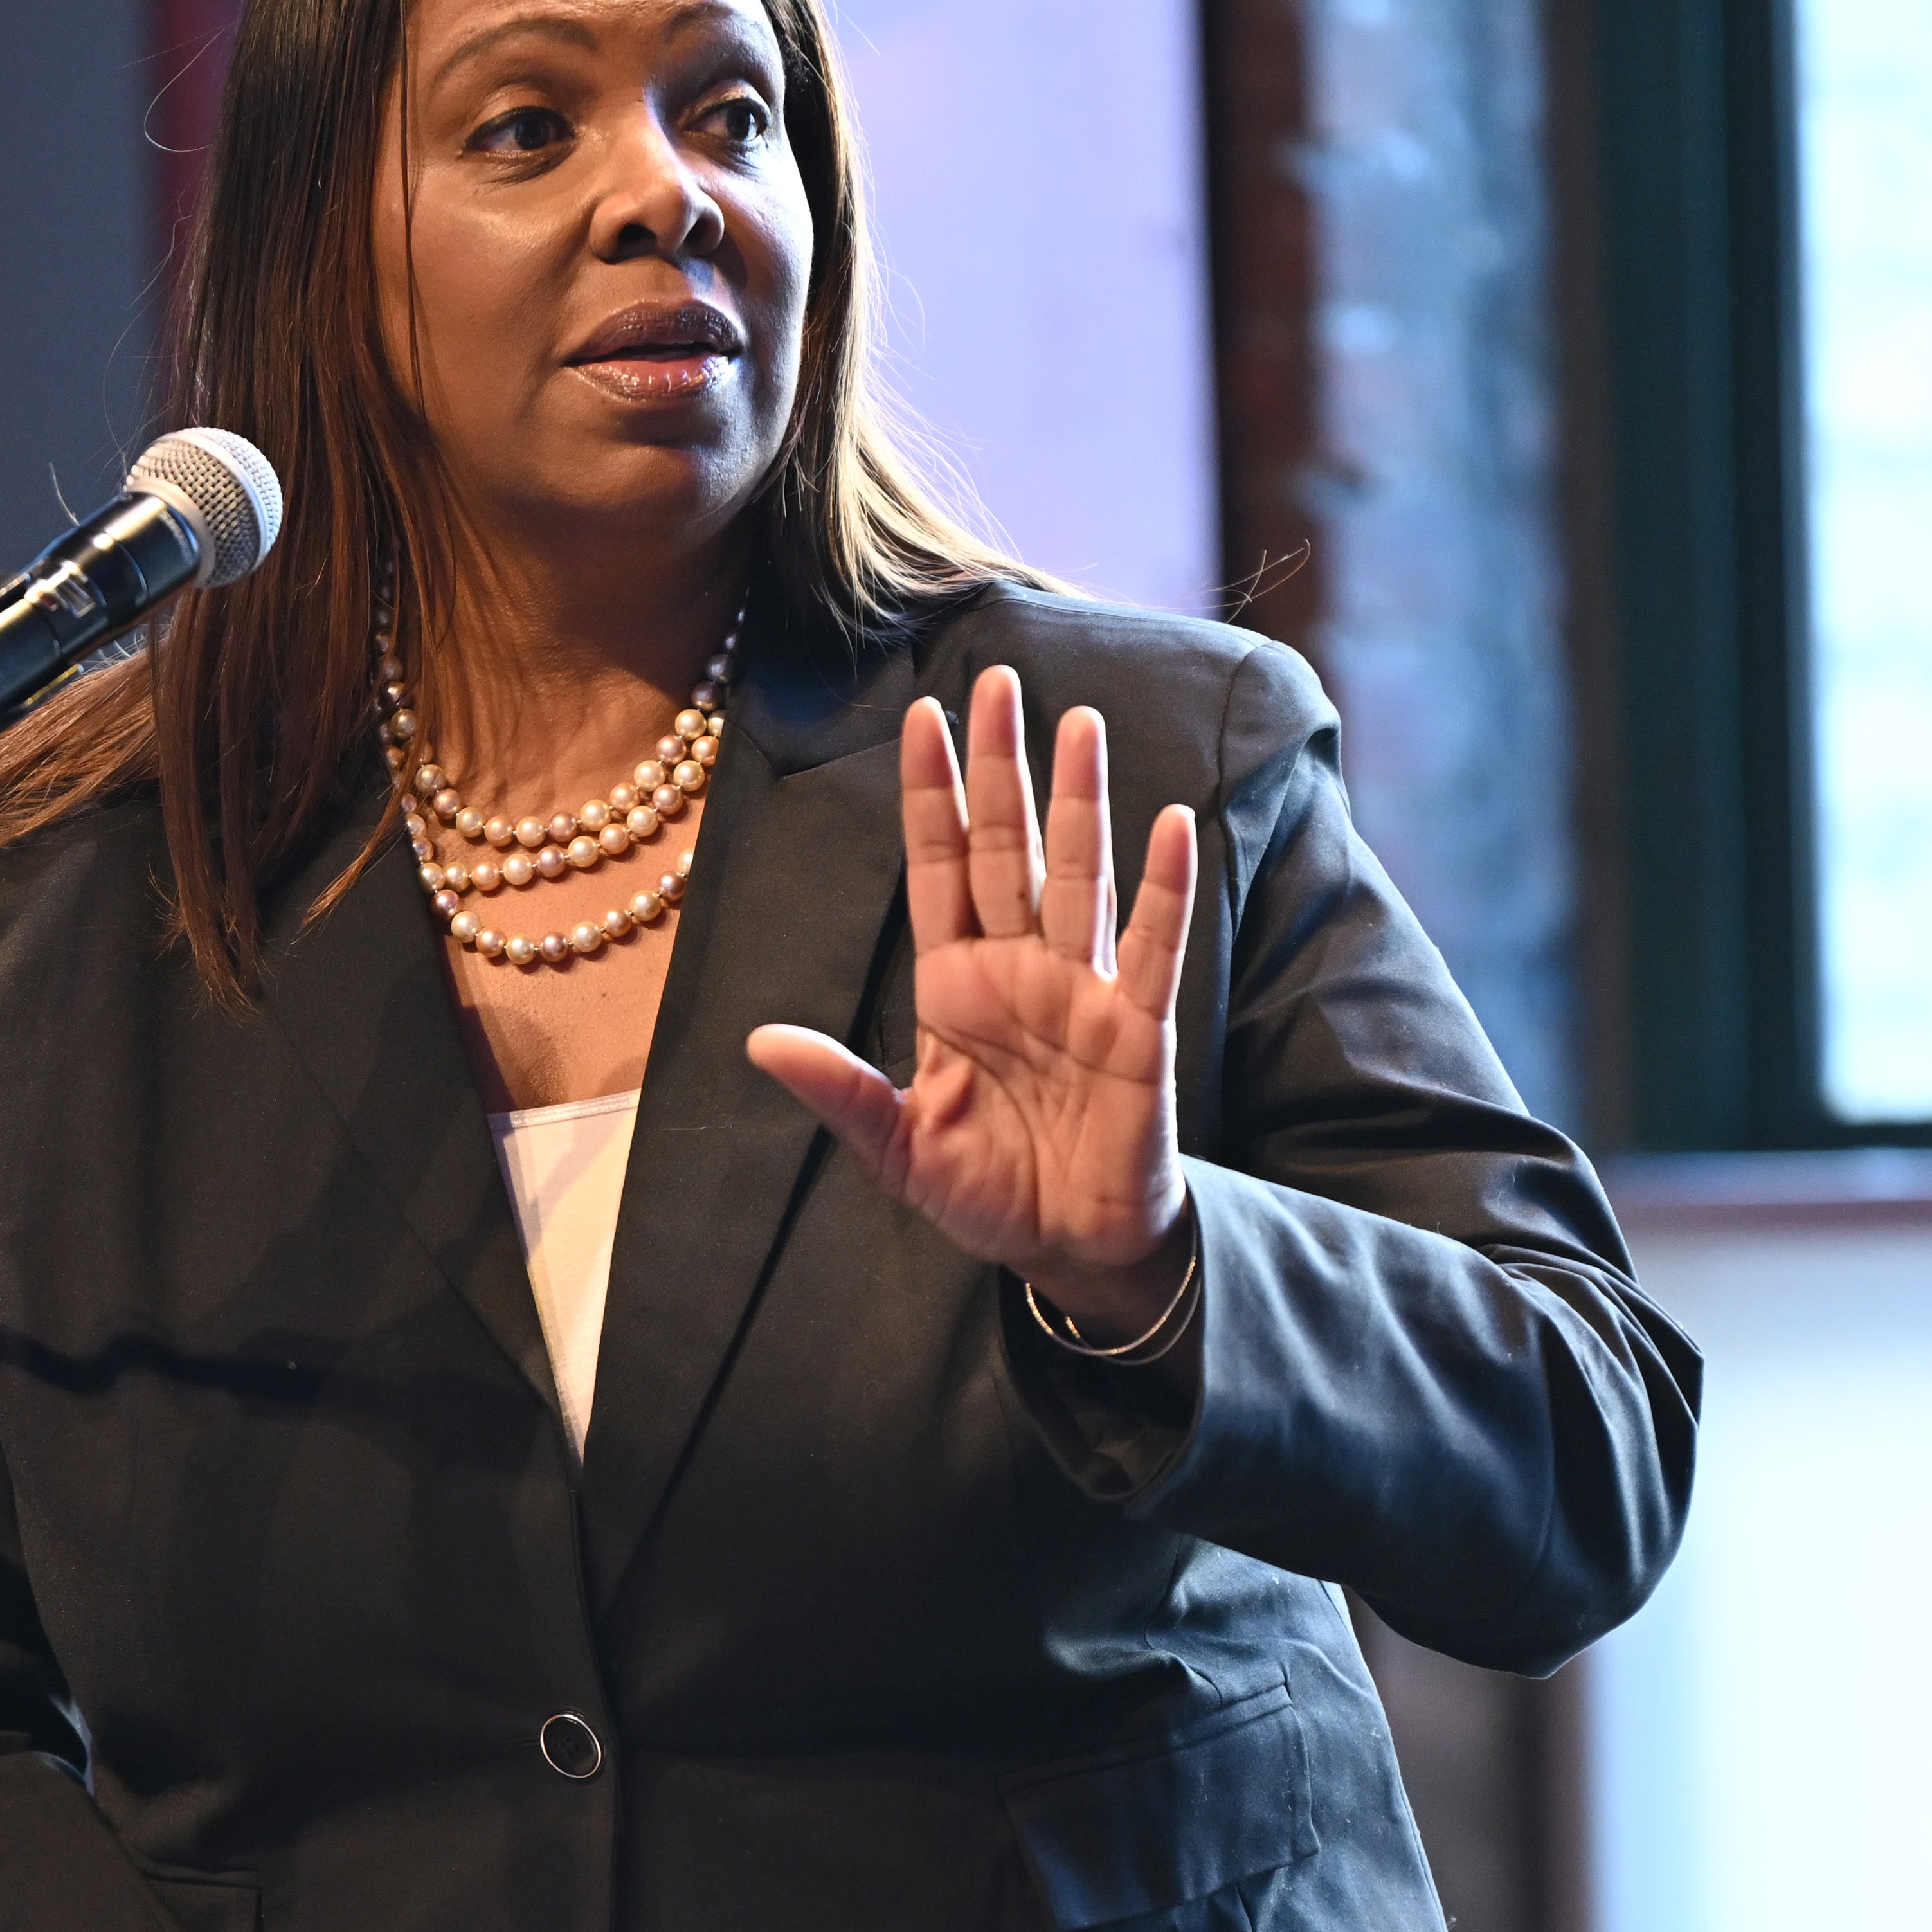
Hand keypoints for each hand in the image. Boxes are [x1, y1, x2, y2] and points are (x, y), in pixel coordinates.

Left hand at [745, 664, 1199, 1330]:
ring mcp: (1082, 993)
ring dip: (1081, 801)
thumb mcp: (893, 1148)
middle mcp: (1019, 972)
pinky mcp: (1137, 1030)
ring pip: (1077, 877)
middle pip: (1007, 848)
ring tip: (1079, 722)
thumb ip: (838, 1091)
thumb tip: (759, 1041)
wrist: (1068, 1250)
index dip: (930, 797)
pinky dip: (1163, 890)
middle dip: (1000, 768)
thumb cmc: (986, 1194)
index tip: (920, 718)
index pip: (940, 871)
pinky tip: (1172, 826)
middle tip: (997, 681)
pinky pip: (1152, 949)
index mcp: (956, 987)